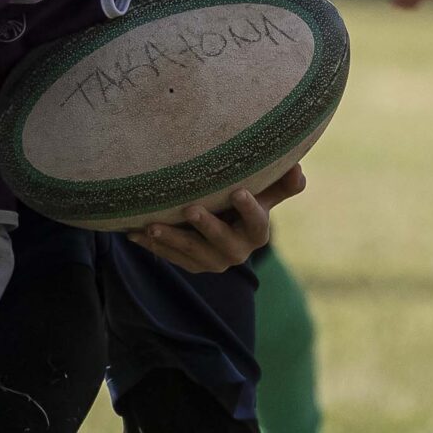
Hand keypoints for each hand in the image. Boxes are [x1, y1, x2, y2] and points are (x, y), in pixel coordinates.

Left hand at [129, 164, 305, 272]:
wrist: (228, 225)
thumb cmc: (245, 200)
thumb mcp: (264, 192)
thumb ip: (280, 184)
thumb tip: (298, 167)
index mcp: (257, 233)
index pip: (257, 223)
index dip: (249, 209)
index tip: (239, 191)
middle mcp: (237, 252)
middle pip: (222, 242)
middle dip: (206, 227)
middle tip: (191, 209)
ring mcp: (212, 261)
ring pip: (192, 253)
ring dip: (172, 240)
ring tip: (153, 226)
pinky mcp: (191, 264)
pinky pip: (171, 257)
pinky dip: (152, 246)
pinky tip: (134, 233)